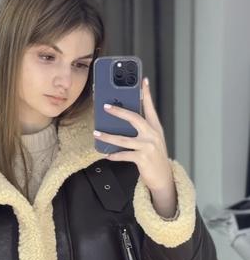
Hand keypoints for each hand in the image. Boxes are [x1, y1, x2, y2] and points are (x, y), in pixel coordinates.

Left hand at [93, 77, 174, 196]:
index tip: (143, 81)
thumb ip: (144, 131)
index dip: (147, 94)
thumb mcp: (153, 141)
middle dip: (119, 111)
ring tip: (97, 134)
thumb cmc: (155, 158)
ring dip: (108, 136)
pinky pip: (124, 155)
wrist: (163, 178)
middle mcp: (152, 135)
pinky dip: (114, 155)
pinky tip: (107, 154)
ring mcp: (148, 147)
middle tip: (106, 107)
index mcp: (156, 128)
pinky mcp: (142, 159)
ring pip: (124, 139)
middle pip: (135, 118)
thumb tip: (124, 123)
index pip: (151, 108)